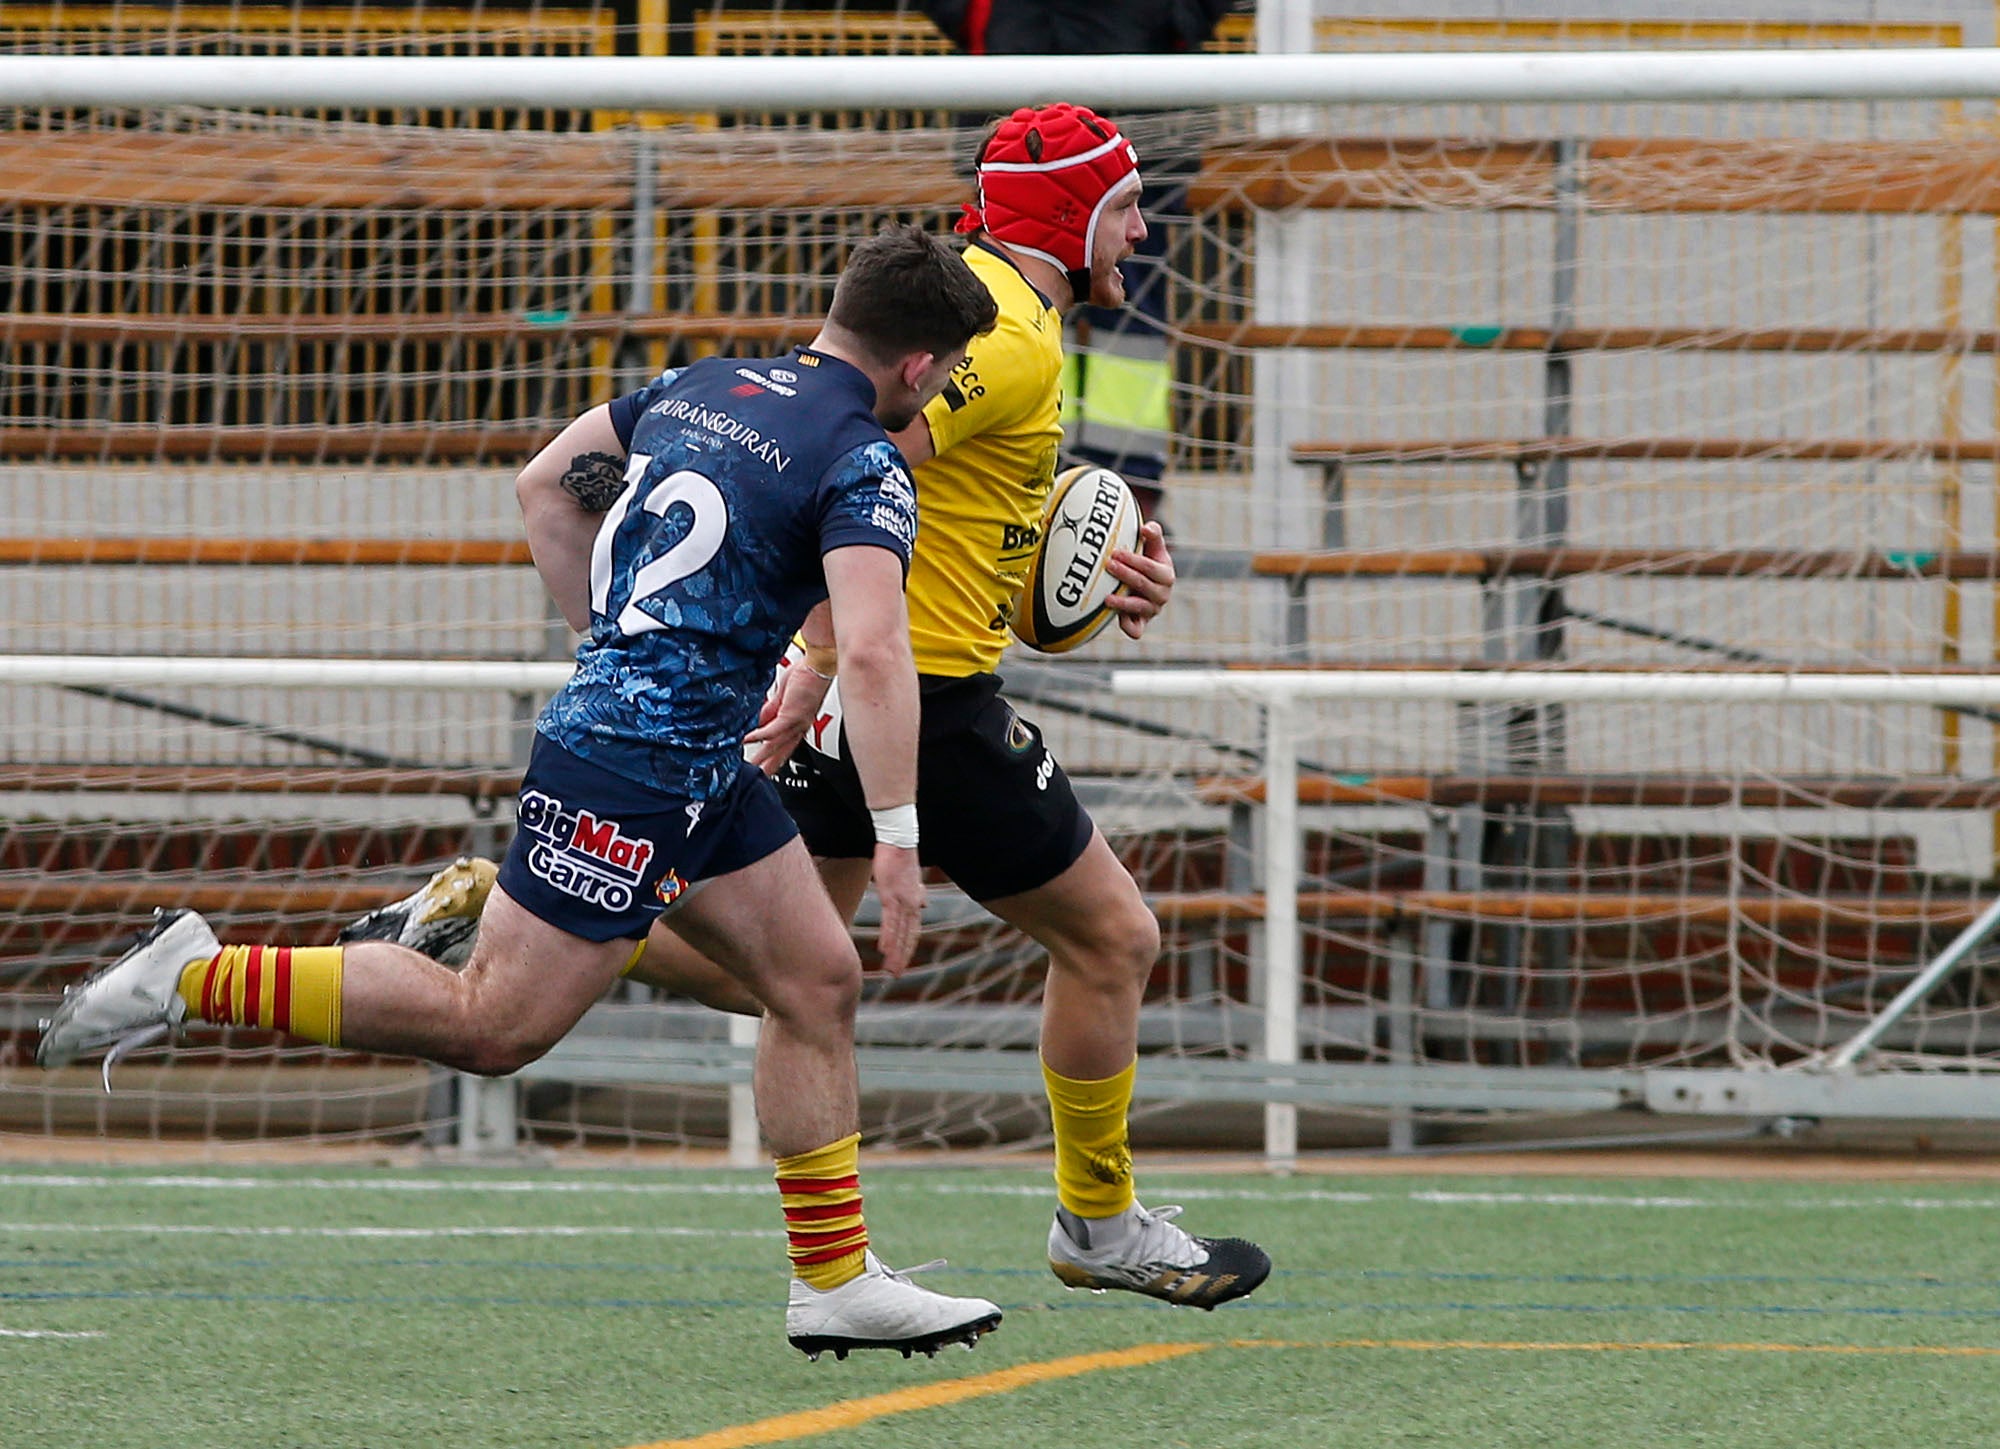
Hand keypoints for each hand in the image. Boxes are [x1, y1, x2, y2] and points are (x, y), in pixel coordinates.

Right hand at [745, 657, 832, 775]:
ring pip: (776, 745)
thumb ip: (770, 711)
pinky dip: (759, 736)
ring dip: (762, 756)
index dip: (773, 756)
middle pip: (782, 751)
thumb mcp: (782, 697)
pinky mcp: (791, 715)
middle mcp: (798, 726)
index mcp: (797, 722)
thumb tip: (757, 722)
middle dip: (769, 765)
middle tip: (757, 776)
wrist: (818, 664)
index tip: (762, 766)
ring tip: (750, 765)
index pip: (783, 744)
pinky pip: (772, 730)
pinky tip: (747, 740)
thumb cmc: (805, 675)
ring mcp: (796, 722)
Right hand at [869, 843, 924, 976]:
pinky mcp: (890, 895)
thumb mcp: (911, 880)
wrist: (900, 841)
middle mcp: (912, 905)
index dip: (907, 948)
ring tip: (890, 970)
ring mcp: (902, 901)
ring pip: (899, 933)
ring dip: (895, 953)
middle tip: (895, 975)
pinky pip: (890, 920)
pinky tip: (884, 950)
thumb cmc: (902, 859)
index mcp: (915, 902)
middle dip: (902, 957)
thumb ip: (917, 893)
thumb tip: (924, 902)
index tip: (902, 963)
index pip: (912, 931)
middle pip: (907, 936)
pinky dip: (888, 936)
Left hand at [1103, 520, 1174, 639]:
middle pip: (1144, 586)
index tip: (1116, 553)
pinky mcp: (1141, 623)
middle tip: (1108, 565)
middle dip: (1126, 575)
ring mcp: (1152, 610)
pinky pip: (1136, 630)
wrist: (1145, 584)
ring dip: (1123, 603)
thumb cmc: (1148, 561)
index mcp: (1166, 575)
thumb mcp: (1153, 547)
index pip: (1151, 568)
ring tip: (1107, 597)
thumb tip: (1146, 527)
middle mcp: (1162, 595)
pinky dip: (1127, 626)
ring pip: (1140, 608)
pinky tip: (1113, 617)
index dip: (1134, 560)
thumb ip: (1153, 534)